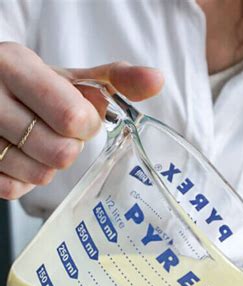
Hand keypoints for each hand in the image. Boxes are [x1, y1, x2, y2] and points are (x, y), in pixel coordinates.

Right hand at [0, 42, 163, 199]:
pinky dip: (26, 181)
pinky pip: (14, 190)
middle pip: (60, 152)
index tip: (81, 118)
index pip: (70, 116)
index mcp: (15, 66)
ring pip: (39, 175)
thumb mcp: (71, 77)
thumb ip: (115, 80)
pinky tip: (23, 157)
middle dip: (70, 147)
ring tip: (40, 143)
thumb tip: (156, 80)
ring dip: (50, 166)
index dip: (87, 125)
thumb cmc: (35, 87)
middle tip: (60, 133)